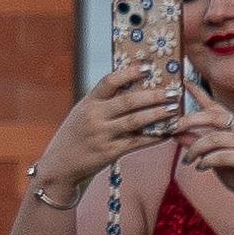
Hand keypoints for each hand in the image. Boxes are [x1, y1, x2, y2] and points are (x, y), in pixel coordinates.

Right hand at [28, 63, 180, 205]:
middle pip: (128, 101)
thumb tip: (133, 86)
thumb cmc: (74, 136)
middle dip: (154, 95)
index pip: (109, 82)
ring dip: (157, 114)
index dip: (129, 73)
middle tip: (173, 91)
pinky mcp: (110, 152)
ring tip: (174, 108)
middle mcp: (94, 117)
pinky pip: (137, 142)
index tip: (147, 68)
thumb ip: (102, 101)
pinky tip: (168, 132)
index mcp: (88, 103)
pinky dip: (155, 136)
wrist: (59, 166)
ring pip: (136, 121)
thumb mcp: (82, 113)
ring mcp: (102, 135)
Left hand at [175, 89, 233, 219]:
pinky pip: (220, 156)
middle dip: (189, 121)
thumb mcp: (214, 158)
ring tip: (188, 161)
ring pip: (213, 138)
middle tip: (172, 130)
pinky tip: (201, 168)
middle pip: (213, 117)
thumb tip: (177, 135)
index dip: (200, 94)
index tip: (184, 82)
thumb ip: (199, 145)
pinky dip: (206, 162)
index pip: (216, 106)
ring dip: (194, 150)